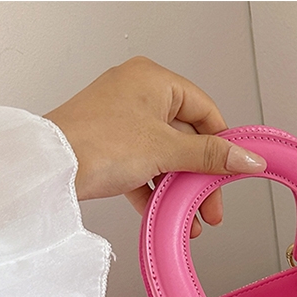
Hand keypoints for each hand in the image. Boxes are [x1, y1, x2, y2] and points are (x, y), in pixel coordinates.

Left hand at [43, 56, 265, 235]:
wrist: (50, 170)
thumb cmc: (96, 143)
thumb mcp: (167, 150)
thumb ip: (211, 156)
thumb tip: (246, 158)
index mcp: (154, 80)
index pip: (206, 111)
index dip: (223, 145)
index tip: (235, 171)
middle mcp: (138, 94)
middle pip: (187, 138)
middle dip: (200, 178)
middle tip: (211, 204)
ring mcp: (123, 120)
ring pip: (166, 156)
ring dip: (180, 190)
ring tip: (190, 217)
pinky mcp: (110, 145)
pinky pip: (145, 167)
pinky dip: (157, 190)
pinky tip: (167, 214)